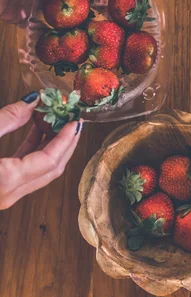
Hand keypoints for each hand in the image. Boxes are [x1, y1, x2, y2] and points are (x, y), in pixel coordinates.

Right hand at [0, 93, 82, 209]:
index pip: (50, 159)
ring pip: (41, 171)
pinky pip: (27, 171)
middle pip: (52, 168)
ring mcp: (6, 194)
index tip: (76, 120)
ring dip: (52, 146)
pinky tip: (39, 130)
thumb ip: (8, 118)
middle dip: (67, 142)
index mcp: (6, 180)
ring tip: (59, 120)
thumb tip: (34, 101)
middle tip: (75, 119)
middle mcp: (10, 193)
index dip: (66, 138)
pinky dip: (35, 151)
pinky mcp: (1, 189)